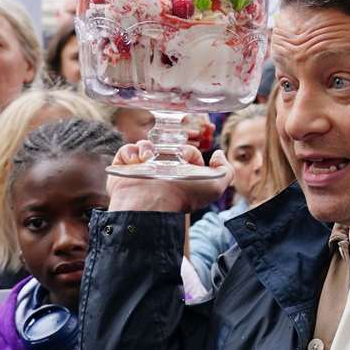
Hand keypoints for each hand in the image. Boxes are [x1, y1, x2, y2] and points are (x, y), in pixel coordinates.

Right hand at [106, 140, 231, 213]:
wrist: (152, 203)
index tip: (187, 159)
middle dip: (169, 146)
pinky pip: (126, 151)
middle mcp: (161, 173)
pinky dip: (131, 152)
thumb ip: (225, 170)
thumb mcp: (216, 184)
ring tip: (149, 158)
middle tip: (169, 156)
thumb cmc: (185, 194)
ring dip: (148, 147)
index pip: (187, 154)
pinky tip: (138, 160)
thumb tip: (218, 154)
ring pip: (145, 146)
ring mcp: (142, 170)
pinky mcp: (124, 169)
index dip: (191, 153)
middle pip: (166, 148)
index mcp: (182, 177)